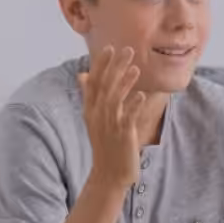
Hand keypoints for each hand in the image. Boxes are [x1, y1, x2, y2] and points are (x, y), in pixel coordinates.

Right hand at [79, 46, 161, 190]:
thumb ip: (89, 95)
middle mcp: (98, 115)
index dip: (101, 65)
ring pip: (115, 100)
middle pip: (105, 86)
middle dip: (115, 67)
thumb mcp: (93, 119)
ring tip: (136, 68)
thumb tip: (82, 75)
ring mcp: (109, 125)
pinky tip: (141, 95)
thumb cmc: (105, 144)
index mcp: (91, 109)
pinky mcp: (122, 136)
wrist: (108, 175)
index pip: (94, 82)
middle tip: (127, 49)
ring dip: (125, 83)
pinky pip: (127, 118)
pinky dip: (133, 106)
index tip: (109, 47)